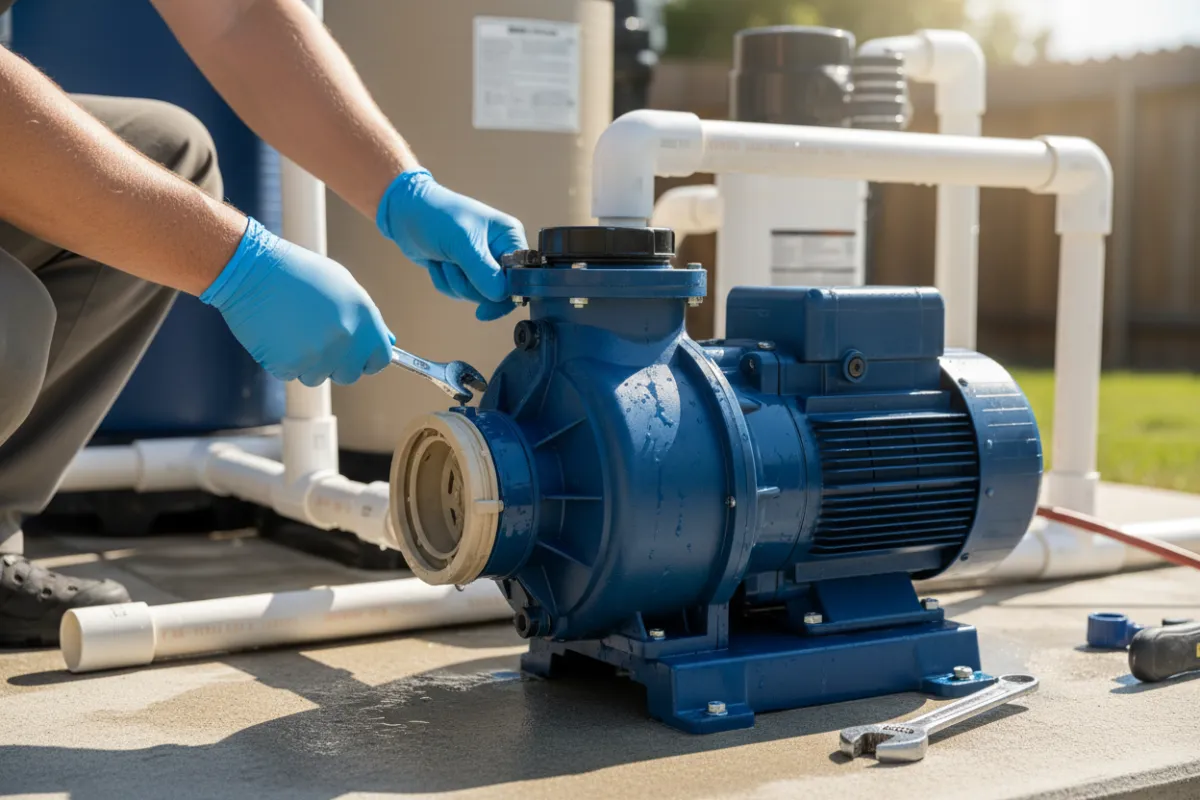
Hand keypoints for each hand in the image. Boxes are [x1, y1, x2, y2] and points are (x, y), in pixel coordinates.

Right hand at [201, 218, 392, 385]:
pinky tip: (277, 334)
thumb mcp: (344, 286)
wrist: (252, 270)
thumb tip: (389, 343)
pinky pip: (291, 374)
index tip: (357, 356)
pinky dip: (283, 360)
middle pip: (350, 374)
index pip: (381, 359)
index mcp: (365, 319)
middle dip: (336, 364)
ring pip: (318, 377)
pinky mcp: (289, 365)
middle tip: (317, 339)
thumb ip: (368, 319)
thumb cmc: (299, 274)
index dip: (367, 359)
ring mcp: (318, 355)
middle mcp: (346, 340)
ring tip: (294, 330)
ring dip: (307, 362)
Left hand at [376, 169, 525, 320]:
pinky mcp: (464, 272)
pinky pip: (459, 293)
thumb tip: (500, 296)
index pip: (521, 276)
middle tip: (453, 265)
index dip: (506, 293)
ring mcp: (482, 263)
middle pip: (498, 292)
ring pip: (476, 295)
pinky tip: (437, 262)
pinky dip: (444, 282)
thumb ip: (484, 271)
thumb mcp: (462, 242)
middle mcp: (500, 251)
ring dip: (454, 282)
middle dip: (470, 284)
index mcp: (509, 237)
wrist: (405, 211)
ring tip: (443, 259)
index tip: (486, 304)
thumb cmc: (436, 216)